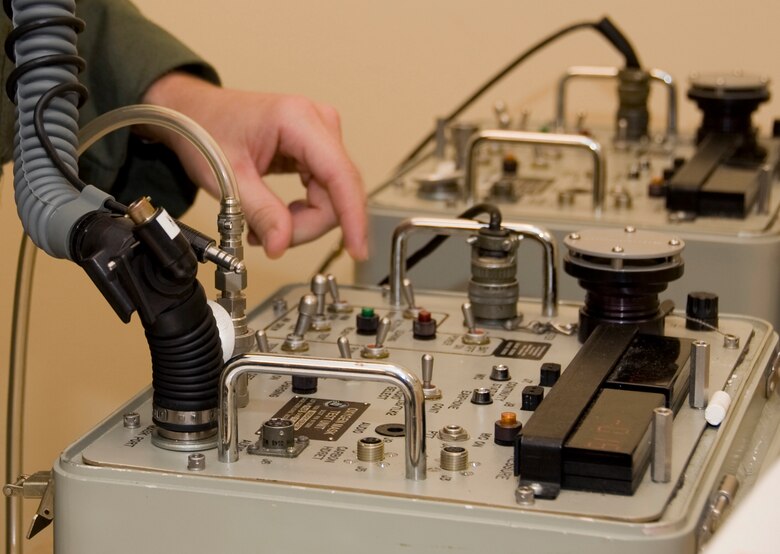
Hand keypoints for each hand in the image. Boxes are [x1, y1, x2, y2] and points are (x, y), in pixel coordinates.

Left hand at [140, 72, 367, 259]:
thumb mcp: (227, 177)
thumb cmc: (203, 130)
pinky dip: (302, 211)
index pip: (340, 175)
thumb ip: (260, 212)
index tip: (357, 248)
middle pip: (337, 192)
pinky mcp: (316, 149)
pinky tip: (277, 213)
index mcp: (298, 119)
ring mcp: (321, 134)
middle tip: (268, 237)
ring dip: (302, 220)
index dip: (352, 217)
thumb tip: (282, 244)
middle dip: (307, 224)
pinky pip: (324, 191)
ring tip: (264, 223)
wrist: (192, 113)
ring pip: (332, 197)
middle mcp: (318, 122)